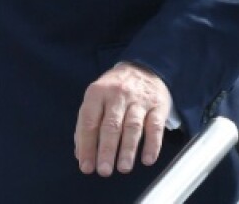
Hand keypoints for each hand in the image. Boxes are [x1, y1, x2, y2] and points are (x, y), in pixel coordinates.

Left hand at [74, 62, 170, 176]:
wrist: (143, 68)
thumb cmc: (115, 90)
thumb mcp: (96, 98)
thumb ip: (87, 124)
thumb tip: (80, 153)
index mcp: (97, 93)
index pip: (89, 121)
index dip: (86, 145)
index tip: (86, 166)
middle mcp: (118, 95)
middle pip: (111, 125)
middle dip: (106, 150)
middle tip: (104, 170)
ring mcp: (139, 100)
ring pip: (132, 127)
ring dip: (127, 150)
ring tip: (123, 168)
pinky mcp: (158, 106)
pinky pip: (155, 127)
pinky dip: (152, 145)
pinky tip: (147, 159)